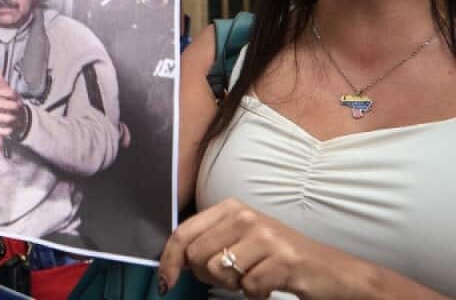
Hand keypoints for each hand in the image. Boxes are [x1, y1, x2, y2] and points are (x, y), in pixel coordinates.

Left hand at [0, 65, 23, 155]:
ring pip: (8, 118)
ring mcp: (15, 119)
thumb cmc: (10, 102)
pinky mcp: (12, 129)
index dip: (1, 92)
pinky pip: (6, 131)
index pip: (11, 93)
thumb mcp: (6, 91)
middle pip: (11, 106)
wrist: (22, 118)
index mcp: (16, 98)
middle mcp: (17, 108)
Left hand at [159, 197, 357, 299]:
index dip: (169, 261)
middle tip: (232, 278)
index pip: (183, 233)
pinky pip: (248, 288)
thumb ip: (208, 243)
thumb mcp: (241, 240)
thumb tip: (173, 261)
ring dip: (234, 286)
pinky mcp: (283, 259)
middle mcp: (245, 216)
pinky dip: (256, 295)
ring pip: (219, 272)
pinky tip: (271, 285)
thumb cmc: (280, 258)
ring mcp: (265, 236)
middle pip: (196, 256)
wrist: (332, 271)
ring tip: (254, 278)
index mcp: (230, 208)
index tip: (166, 282)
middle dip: (208, 276)